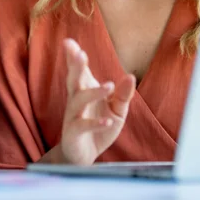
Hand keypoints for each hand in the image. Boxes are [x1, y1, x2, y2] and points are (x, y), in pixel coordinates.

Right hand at [53, 38, 135, 165]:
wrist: (84, 157)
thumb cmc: (99, 128)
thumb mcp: (116, 111)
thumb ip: (123, 95)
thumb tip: (130, 76)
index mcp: (85, 91)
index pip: (79, 71)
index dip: (73, 57)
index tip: (68, 42)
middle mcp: (76, 101)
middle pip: (73, 80)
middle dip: (75, 67)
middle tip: (79, 53)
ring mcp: (73, 117)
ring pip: (78, 101)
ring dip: (93, 92)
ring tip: (109, 85)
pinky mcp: (73, 134)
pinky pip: (83, 126)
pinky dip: (95, 123)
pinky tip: (107, 121)